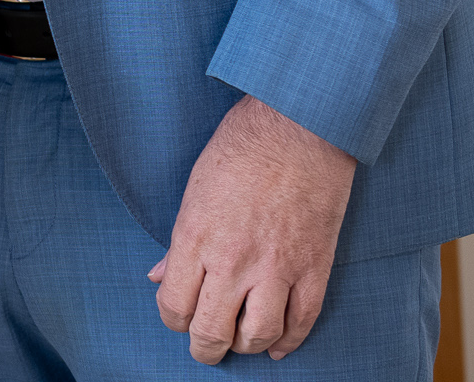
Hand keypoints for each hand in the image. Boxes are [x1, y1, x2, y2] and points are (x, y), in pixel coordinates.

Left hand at [149, 95, 356, 363]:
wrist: (299, 127)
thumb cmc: (240, 149)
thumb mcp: (194, 189)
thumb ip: (179, 241)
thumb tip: (159, 276)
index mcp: (196, 237)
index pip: (175, 306)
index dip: (173, 319)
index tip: (179, 315)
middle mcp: (233, 260)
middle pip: (211, 332)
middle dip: (204, 347)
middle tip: (205, 346)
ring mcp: (276, 267)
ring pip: (257, 336)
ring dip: (246, 346)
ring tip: (240, 340)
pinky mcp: (314, 268)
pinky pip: (301, 322)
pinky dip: (288, 341)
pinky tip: (277, 346)